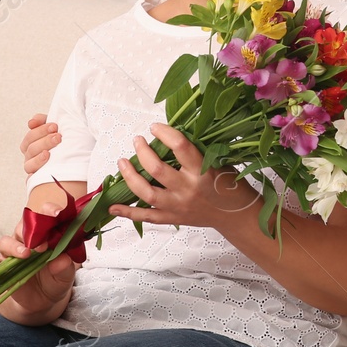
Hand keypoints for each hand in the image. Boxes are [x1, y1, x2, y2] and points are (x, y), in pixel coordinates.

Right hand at [0, 192, 79, 323]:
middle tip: (43, 245)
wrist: (44, 300)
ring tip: (25, 255)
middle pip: (23, 228)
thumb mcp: (66, 275)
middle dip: (31, 233)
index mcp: (45, 235)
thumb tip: (62, 260)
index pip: (45, 217)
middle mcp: (26, 241)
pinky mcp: (0, 268)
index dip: (48, 212)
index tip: (56, 214)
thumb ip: (65, 267)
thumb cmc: (56, 280)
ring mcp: (12, 254)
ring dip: (14, 247)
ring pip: (6, 242)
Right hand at [21, 114, 61, 175]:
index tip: (55, 126)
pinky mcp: (37, 179)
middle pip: (31, 148)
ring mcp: (33, 168)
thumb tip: (31, 122)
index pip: (31, 136)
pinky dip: (34, 174)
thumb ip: (43, 121)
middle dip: (44, 141)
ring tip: (49, 153)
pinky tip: (40, 171)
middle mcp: (30, 156)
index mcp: (32, 143)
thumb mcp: (55, 128)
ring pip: (30, 163)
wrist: (77, 159)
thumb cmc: (64, 141)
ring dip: (39, 158)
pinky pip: (32, 178)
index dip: (41, 130)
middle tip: (58, 137)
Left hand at [109, 124, 259, 231]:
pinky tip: (112, 207)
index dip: (164, 133)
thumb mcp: (218, 162)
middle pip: (157, 169)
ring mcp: (178, 206)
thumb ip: (195, 152)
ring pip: (146, 193)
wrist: (234, 215)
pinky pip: (145, 217)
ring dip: (130, 177)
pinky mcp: (172, 218)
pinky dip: (127, 212)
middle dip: (143, 152)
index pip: (180, 147)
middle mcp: (188, 189)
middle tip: (138, 141)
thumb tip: (168, 135)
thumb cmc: (228, 184)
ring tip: (122, 163)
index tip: (155, 127)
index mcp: (202, 171)